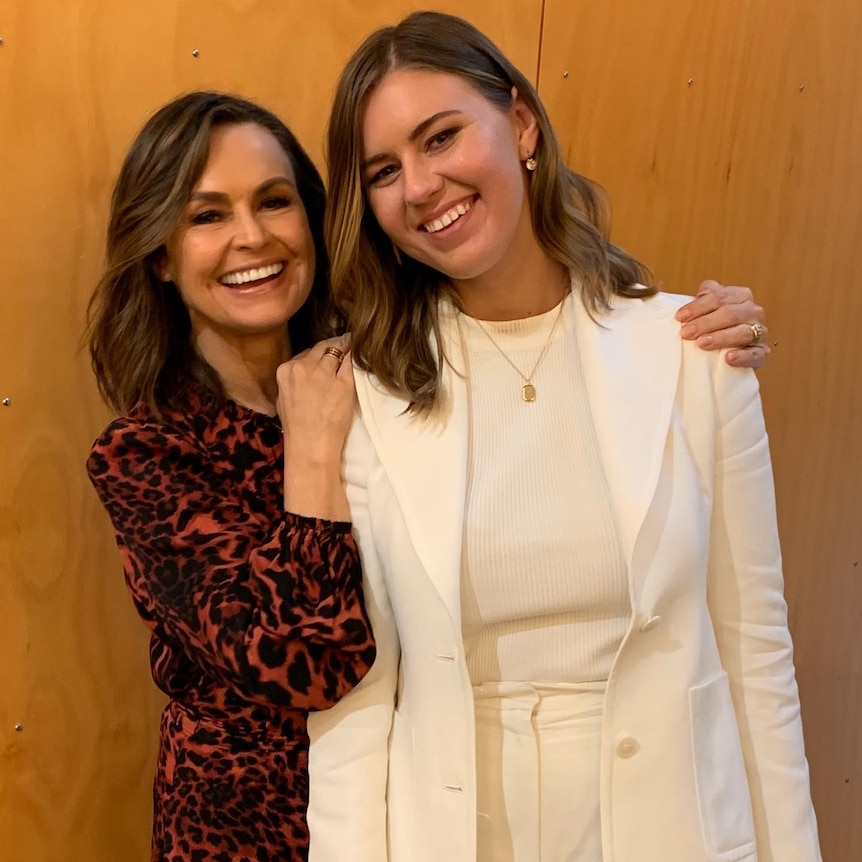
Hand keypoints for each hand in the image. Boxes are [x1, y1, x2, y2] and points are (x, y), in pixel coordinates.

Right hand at [276, 336, 354, 519]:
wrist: (310, 445)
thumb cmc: (297, 428)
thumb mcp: (285, 398)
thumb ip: (293, 381)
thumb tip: (304, 371)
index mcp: (285, 371)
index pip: (305, 353)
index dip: (318, 354)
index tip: (327, 355)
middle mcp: (303, 367)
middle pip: (321, 347)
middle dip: (333, 347)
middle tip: (345, 346)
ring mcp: (324, 373)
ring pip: (336, 350)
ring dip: (345, 349)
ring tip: (355, 348)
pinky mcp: (343, 382)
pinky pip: (351, 363)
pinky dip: (356, 360)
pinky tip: (361, 358)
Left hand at [675, 280, 770, 369]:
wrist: (729, 351)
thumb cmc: (715, 326)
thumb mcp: (708, 309)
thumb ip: (703, 298)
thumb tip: (696, 295)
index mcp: (740, 296)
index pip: (719, 297)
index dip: (699, 306)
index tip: (680, 317)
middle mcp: (753, 311)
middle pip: (730, 314)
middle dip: (706, 323)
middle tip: (686, 333)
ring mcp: (759, 332)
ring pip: (743, 332)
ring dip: (721, 338)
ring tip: (702, 343)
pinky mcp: (762, 353)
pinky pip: (755, 354)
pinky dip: (743, 356)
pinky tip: (728, 358)